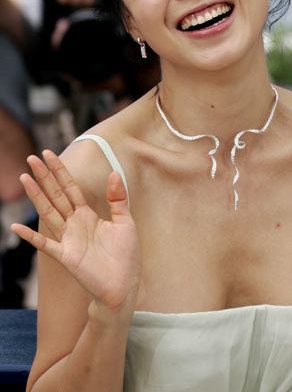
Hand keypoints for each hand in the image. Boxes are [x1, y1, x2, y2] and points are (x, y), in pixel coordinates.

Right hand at [11, 151, 142, 311]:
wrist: (123, 286)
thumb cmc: (125, 256)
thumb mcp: (125, 222)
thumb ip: (118, 199)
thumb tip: (114, 173)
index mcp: (88, 215)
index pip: (71, 188)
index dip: (60, 171)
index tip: (48, 154)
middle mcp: (75, 224)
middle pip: (56, 195)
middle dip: (45, 177)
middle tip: (32, 158)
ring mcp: (68, 239)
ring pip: (48, 213)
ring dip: (36, 196)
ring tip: (25, 179)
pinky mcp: (66, 256)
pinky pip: (45, 244)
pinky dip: (31, 236)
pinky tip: (16, 228)